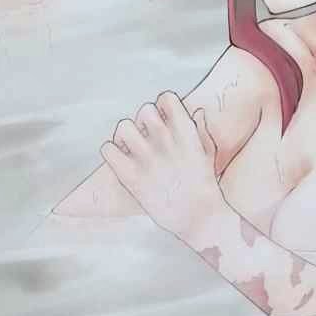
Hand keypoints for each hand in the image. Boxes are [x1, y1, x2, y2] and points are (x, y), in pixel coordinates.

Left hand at [100, 93, 222, 241]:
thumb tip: (195, 112)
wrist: (198, 217)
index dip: (163, 107)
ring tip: (130, 148)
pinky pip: (107, 149)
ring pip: (123, 126)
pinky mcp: (131, 177)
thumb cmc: (204, 186)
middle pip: (143, 110)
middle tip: (146, 137)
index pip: (166, 98)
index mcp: (185, 133)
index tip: (164, 120)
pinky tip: (121, 161)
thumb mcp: (207, 153)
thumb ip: (199, 130)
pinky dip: (111, 153)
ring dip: (125, 135)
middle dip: (144, 122)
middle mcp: (165, 142)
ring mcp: (147, 159)